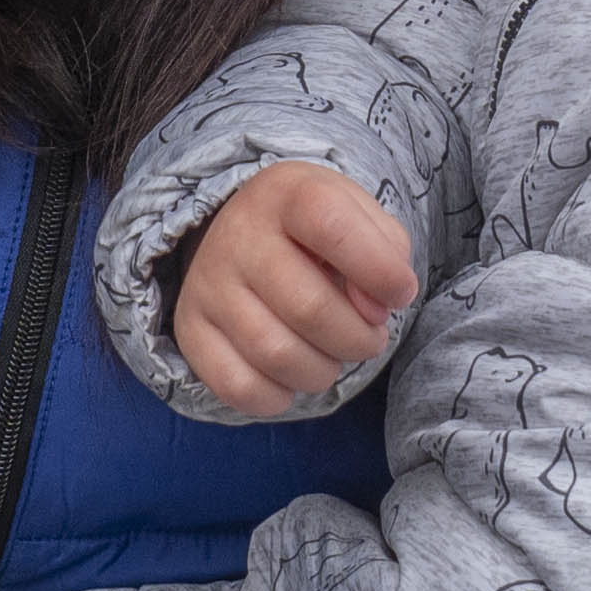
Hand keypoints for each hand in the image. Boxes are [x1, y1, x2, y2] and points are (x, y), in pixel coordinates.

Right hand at [172, 163, 418, 415]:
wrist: (247, 231)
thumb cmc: (319, 233)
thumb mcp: (362, 219)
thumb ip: (388, 256)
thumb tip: (373, 313)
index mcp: (287, 194)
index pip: (332, 226)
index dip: (380, 271)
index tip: (400, 292)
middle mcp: (238, 235)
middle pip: (308, 308)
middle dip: (359, 338)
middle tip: (369, 336)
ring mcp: (207, 284)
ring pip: (275, 355)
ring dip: (323, 371)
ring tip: (332, 354)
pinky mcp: (190, 329)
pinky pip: (239, 387)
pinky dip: (279, 396)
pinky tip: (291, 375)